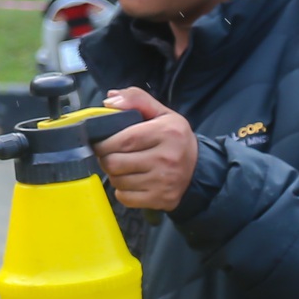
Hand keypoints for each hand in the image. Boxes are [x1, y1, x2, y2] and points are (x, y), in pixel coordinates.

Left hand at [97, 88, 196, 209]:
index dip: (103, 143)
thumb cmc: (174, 138)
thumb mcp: (162, 113)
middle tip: (111, 154)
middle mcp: (166, 159)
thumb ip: (137, 99)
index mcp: (166, 133)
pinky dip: (122, 191)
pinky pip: (125, 198)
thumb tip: (109, 100)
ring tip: (123, 167)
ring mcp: (163, 182)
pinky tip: (132, 181)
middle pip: (115, 163)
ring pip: (117, 181)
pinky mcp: (160, 199)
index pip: (123, 140)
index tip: (99, 143)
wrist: (198, 169)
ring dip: (114, 174)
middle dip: (106, 159)